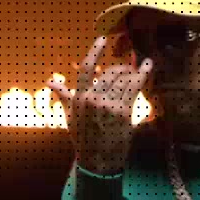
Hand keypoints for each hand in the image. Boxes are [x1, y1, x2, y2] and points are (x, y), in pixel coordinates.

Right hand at [48, 37, 152, 175]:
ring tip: (139, 66)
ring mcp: (108, 105)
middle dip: (121, 68)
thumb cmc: (83, 138)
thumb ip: (63, 95)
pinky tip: (148, 66)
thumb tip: (50, 82)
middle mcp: (92, 99)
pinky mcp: (123, 112)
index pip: (86, 69)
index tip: (103, 39)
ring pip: (124, 79)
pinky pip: (135, 87)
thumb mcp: (70, 116)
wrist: (98, 160)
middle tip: (127, 67)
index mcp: (79, 98)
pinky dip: (144, 74)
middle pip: (110, 73)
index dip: (95, 51)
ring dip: (133, 71)